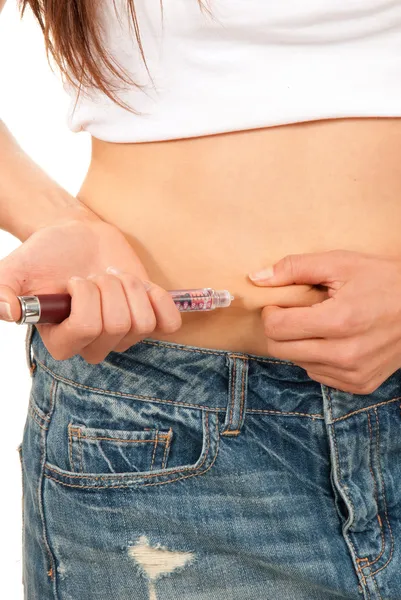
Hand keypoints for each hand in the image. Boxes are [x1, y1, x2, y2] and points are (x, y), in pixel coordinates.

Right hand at [0, 211, 181, 363]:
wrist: (76, 237)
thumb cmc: (46, 254)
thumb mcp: (14, 268)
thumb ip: (2, 290)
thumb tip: (8, 310)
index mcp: (61, 341)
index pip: (87, 329)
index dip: (86, 296)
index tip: (74, 279)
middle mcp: (95, 344)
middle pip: (118, 324)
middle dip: (108, 286)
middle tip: (95, 274)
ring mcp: (125, 335)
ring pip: (143, 322)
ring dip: (130, 287)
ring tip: (113, 277)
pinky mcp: (150, 320)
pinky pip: (169, 323)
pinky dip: (159, 299)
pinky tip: (142, 286)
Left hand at [248, 249, 400, 393]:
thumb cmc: (385, 280)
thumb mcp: (342, 263)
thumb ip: (295, 268)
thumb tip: (257, 278)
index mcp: (339, 321)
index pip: (277, 328)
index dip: (271, 313)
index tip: (279, 304)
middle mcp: (345, 354)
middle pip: (280, 350)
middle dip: (279, 329)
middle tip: (294, 314)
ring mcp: (353, 373)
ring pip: (297, 363)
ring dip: (299, 344)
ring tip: (321, 324)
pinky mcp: (359, 385)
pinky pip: (318, 374)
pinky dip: (317, 358)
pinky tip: (334, 340)